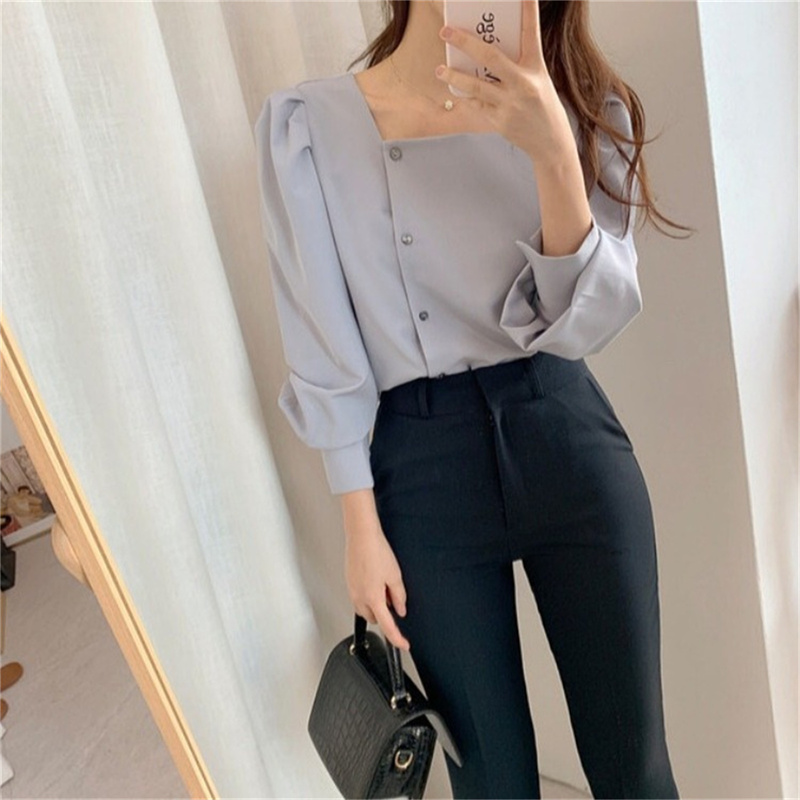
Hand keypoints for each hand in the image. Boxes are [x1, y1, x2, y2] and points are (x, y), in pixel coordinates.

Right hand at [341, 490, 410, 651]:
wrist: (361, 536)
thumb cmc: (377, 551)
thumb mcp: (395, 575)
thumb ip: (399, 596)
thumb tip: (400, 609)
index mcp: (373, 598)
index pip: (387, 626)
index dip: (397, 638)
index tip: (403, 644)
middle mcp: (359, 597)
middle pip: (374, 618)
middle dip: (385, 615)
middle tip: (395, 599)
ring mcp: (352, 590)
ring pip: (365, 609)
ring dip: (376, 605)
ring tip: (385, 586)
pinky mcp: (349, 582)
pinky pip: (359, 597)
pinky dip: (369, 596)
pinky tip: (376, 580)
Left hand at [435, 0, 574, 165]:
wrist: (550, 142)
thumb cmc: (542, 106)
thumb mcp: (537, 80)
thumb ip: (515, 66)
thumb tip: (484, 54)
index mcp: (535, 67)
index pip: (531, 32)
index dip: (528, 10)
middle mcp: (523, 83)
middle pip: (490, 56)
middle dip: (465, 42)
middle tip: (446, 32)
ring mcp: (510, 103)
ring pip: (475, 85)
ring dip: (454, 76)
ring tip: (440, 70)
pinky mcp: (500, 121)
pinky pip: (476, 104)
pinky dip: (465, 96)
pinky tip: (455, 90)